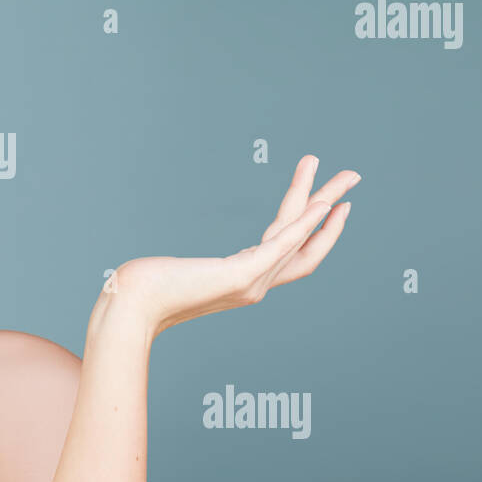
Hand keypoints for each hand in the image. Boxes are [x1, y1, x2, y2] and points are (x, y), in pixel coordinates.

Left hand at [102, 155, 359, 337]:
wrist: (129, 306)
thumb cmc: (140, 291)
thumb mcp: (170, 273)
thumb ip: (181, 271)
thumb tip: (164, 268)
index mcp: (241, 282)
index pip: (291, 254)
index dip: (315, 229)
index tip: (329, 201)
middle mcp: (254, 285)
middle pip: (307, 243)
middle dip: (331, 207)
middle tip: (353, 175)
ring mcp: (251, 283)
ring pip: (301, 237)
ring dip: (325, 202)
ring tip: (347, 176)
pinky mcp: (242, 276)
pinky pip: (283, 244)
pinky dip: (306, 224)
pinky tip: (322, 204)